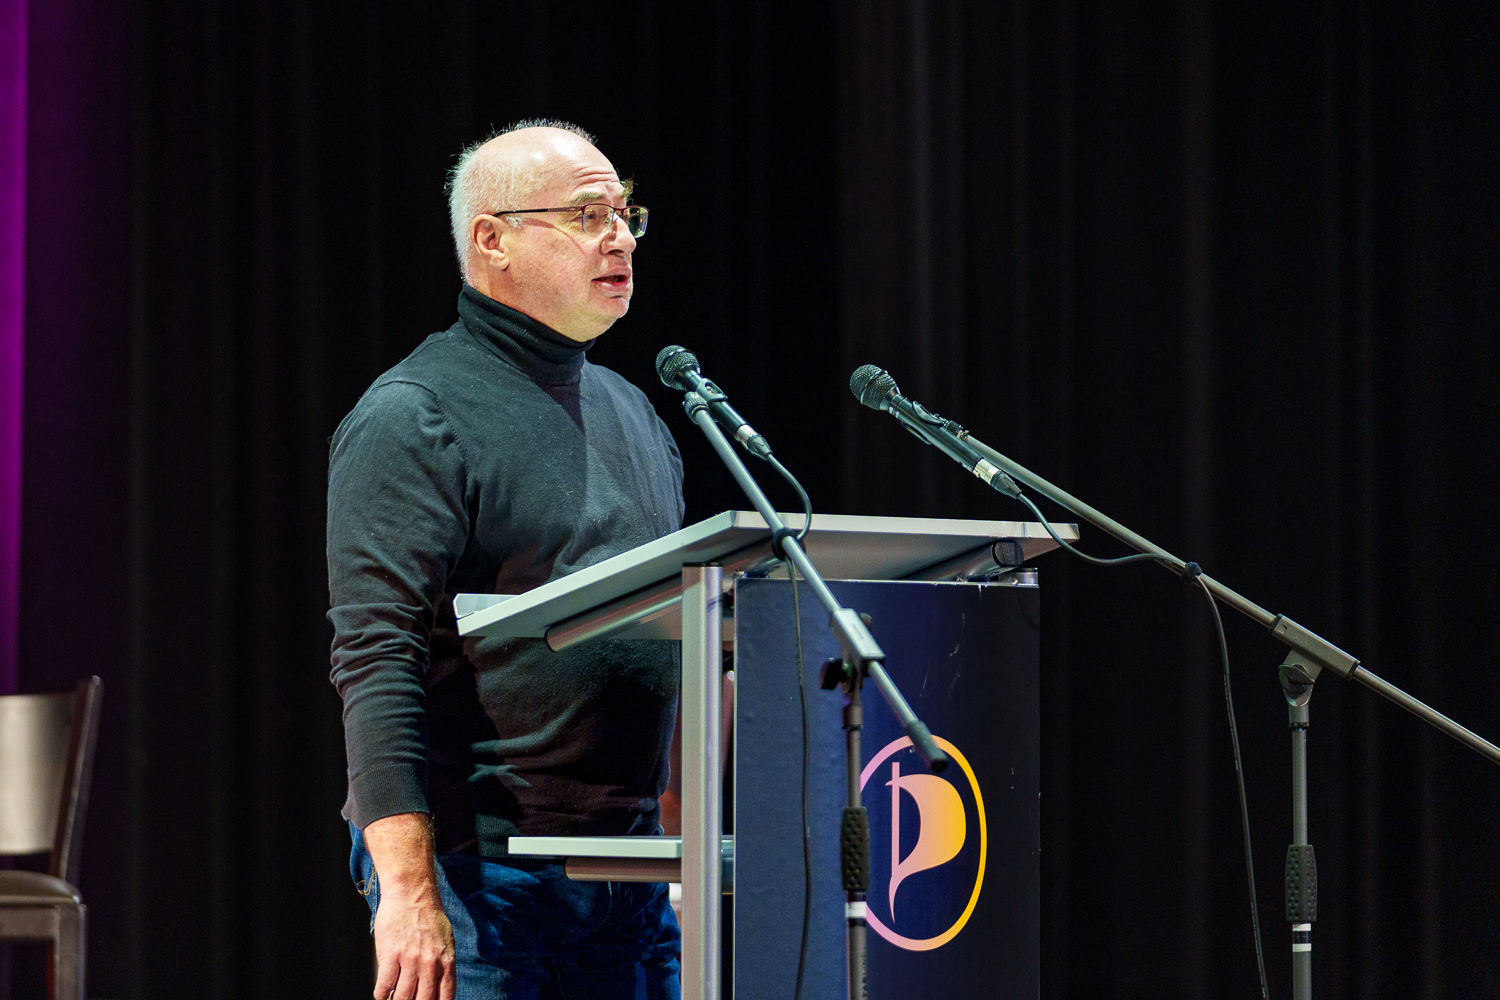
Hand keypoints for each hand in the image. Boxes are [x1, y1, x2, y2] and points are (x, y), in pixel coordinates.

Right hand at [363, 813, 456, 999]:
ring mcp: (410, 960)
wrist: (412, 893)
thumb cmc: (428, 915)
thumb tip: (438, 983)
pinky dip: (381, 994)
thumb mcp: (445, 939)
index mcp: (446, 961)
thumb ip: (442, 962)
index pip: (445, 996)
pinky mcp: (391, 955)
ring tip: (393, 999)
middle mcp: (430, 964)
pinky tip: (381, 994)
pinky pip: (384, 985)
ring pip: (402, 997)